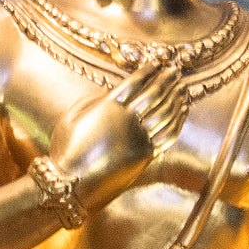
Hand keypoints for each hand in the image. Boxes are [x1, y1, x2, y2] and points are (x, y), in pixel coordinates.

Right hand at [45, 64, 185, 202]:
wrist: (72, 185)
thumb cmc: (65, 151)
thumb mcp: (71, 118)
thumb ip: (92, 102)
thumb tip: (110, 94)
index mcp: (107, 108)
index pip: (135, 82)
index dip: (149, 71)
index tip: (157, 64)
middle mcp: (127, 121)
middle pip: (155, 94)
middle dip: (167, 80)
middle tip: (174, 71)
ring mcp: (138, 139)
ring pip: (165, 112)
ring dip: (176, 97)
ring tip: (182, 87)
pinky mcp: (145, 156)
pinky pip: (168, 134)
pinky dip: (178, 120)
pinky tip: (182, 110)